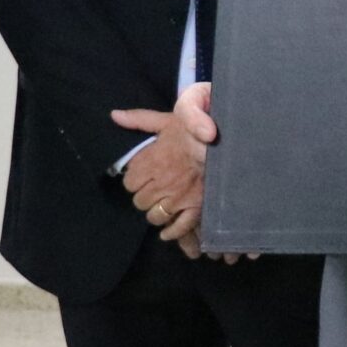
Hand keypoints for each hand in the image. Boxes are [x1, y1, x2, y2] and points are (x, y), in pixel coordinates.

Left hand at [114, 90, 209, 247]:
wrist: (232, 137)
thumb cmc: (202, 121)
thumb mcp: (170, 114)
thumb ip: (141, 118)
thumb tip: (115, 116)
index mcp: (152, 160)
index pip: (129, 180)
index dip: (135, 179)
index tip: (144, 176)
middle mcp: (162, 182)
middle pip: (140, 201)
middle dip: (145, 197)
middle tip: (155, 191)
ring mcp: (179, 197)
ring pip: (155, 216)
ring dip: (157, 213)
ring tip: (164, 206)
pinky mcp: (196, 207)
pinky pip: (178, 228)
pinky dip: (171, 232)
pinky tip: (168, 231)